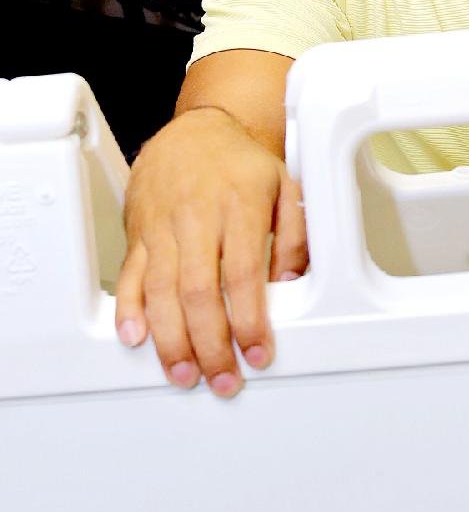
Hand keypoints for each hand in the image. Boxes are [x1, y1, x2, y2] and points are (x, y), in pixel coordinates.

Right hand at [115, 108, 307, 396]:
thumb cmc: (242, 165)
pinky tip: (135, 337)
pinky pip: (130, 273)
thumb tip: (292, 282)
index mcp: (239, 207)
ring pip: (160, 289)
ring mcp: (163, 225)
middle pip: (198, 290)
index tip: (256, 354)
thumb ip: (297, 237)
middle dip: (209, 344)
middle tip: (222, 380)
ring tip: (184, 374)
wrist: (196, 130)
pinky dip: (129, 308)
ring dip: (171, 339)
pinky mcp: (139, 232)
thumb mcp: (286, 189)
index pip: (242, 274)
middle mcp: (197, 217)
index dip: (248, 320)